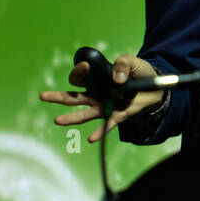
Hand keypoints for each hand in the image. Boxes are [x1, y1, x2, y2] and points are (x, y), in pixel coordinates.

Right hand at [39, 52, 166, 142]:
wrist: (157, 88)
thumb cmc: (140, 72)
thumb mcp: (132, 62)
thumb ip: (122, 64)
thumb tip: (116, 79)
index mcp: (96, 79)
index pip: (80, 77)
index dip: (80, 71)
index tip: (85, 66)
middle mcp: (96, 94)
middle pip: (72, 97)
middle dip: (57, 97)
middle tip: (42, 96)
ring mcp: (104, 106)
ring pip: (83, 114)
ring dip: (71, 118)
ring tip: (57, 121)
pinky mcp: (116, 115)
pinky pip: (106, 125)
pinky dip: (99, 132)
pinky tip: (90, 139)